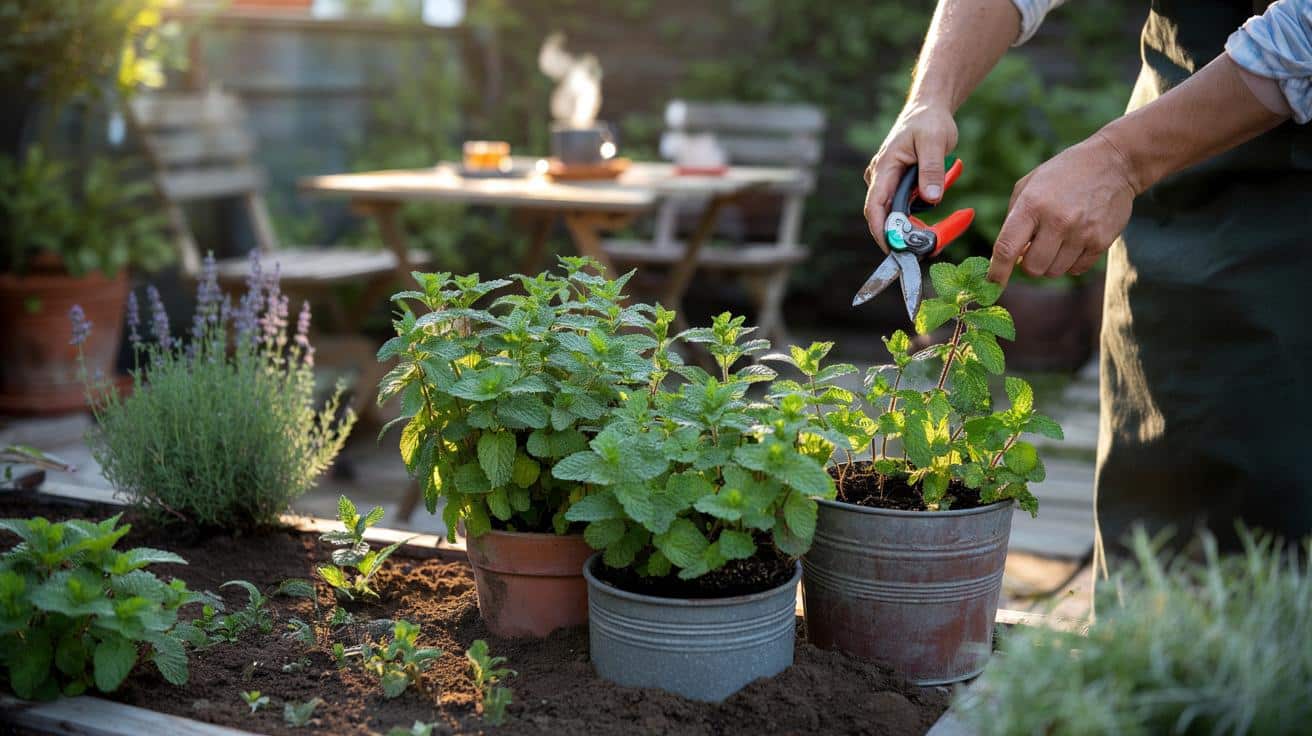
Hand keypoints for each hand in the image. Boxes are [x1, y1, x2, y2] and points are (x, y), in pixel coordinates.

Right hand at [863, 101, 957, 251]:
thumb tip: (931, 198)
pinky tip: (936, 223)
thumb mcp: (934, 141)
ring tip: (936, 239)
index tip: (892, 248)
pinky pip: (904, 207)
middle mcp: (881, 177)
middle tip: (925, 249)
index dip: (880, 229)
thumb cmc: (929, 121)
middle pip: (883, 214)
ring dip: (912, 228)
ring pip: (895, 213)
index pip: (875, 205)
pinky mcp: (898, 185)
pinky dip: (918, 218)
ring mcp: (888, 182)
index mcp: (884, 167)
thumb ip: (931, 170)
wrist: (929, 109)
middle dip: (900, 234)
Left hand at [988, 132, 1137, 285]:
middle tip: (1035, 248)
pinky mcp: (1101, 241)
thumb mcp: (1028, 185)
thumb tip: (1003, 257)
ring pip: (1054, 272)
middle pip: (1032, 268)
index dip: (997, 272)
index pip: (1007, 248)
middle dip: (1029, 264)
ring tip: (1057, 240)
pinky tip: (1074, 241)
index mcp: (1032, 205)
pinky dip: (1071, 262)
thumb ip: (1012, 219)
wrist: (1113, 163)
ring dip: (1050, 263)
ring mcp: (1081, 233)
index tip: (992, 284)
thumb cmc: (1062, 174)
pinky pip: (1077, 269)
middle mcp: (1057, 221)